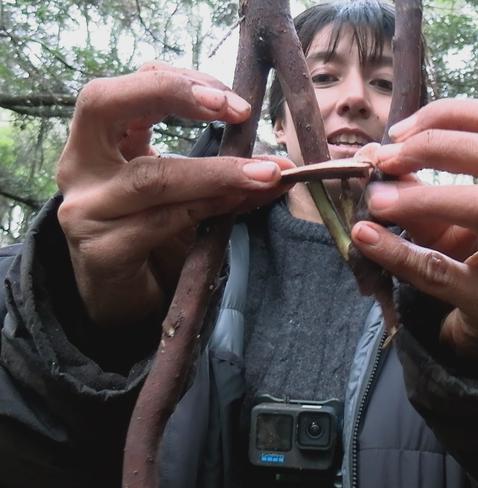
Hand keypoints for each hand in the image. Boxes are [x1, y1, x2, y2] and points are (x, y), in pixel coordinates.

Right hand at [57, 62, 293, 328]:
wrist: (120, 296)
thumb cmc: (151, 231)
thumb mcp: (178, 189)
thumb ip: (215, 169)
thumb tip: (278, 165)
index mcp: (96, 140)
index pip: (125, 87)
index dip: (178, 82)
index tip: (234, 101)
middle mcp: (79, 166)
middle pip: (104, 104)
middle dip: (174, 95)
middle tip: (238, 110)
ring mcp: (85, 209)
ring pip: (151, 177)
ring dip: (218, 171)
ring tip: (265, 173)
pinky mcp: (101, 252)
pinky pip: (161, 224)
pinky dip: (209, 209)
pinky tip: (240, 202)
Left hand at [351, 99, 477, 357]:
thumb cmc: (476, 257)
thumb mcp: (451, 215)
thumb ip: (418, 184)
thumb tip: (369, 155)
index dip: (446, 115)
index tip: (398, 132)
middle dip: (436, 146)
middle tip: (386, 159)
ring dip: (424, 195)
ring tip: (377, 199)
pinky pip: (444, 272)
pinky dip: (399, 251)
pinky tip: (366, 236)